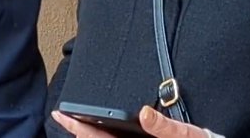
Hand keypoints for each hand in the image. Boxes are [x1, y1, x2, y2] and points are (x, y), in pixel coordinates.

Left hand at [51, 106, 209, 137]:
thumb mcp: (187, 135)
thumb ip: (166, 127)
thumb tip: (144, 114)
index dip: (79, 128)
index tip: (63, 116)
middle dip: (80, 132)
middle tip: (62, 116)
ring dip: (91, 136)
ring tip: (76, 122)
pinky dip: (107, 137)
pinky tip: (102, 130)